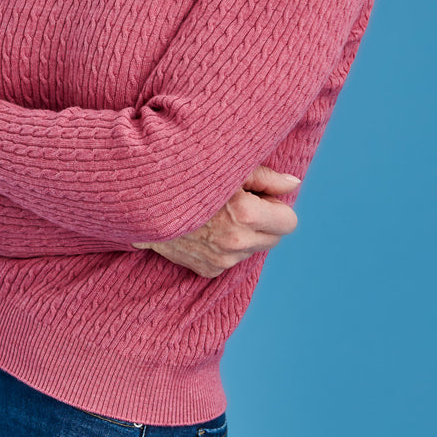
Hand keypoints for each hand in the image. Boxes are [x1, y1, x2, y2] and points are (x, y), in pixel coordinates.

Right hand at [135, 165, 300, 277]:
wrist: (142, 201)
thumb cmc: (189, 175)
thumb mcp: (230, 166)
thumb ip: (268, 177)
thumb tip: (294, 185)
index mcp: (246, 215)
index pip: (289, 222)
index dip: (277, 206)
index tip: (261, 196)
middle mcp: (236, 243)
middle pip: (274, 238)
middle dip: (264, 221)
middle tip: (239, 202)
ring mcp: (221, 260)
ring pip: (253, 249)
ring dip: (244, 234)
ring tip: (218, 213)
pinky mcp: (207, 270)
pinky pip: (231, 259)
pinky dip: (225, 246)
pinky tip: (206, 228)